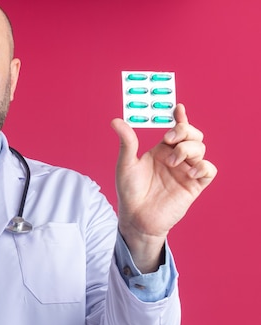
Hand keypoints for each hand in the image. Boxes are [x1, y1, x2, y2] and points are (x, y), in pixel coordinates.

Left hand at [111, 104, 216, 271]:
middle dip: (185, 130)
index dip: (180, 117)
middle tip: (170, 138)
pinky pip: (209, 170)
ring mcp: (186, 171)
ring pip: (200, 148)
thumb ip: (126, 142)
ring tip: (172, 161)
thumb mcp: (125, 164)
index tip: (177, 107)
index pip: (176, 129)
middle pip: (192, 135)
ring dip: (188, 149)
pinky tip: (190, 170)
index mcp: (161, 150)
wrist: (136, 217)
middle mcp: (176, 158)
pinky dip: (203, 166)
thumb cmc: (129, 192)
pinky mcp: (195, 185)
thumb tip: (115, 121)